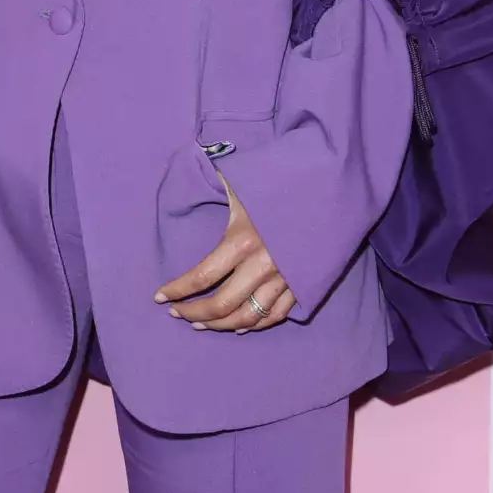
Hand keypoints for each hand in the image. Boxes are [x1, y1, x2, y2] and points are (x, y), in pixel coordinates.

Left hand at [154, 173, 294, 331]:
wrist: (332, 187)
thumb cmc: (283, 180)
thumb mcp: (245, 181)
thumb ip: (216, 180)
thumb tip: (193, 166)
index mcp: (243, 240)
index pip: (201, 277)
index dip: (177, 290)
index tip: (160, 297)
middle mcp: (263, 265)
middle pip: (221, 305)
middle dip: (194, 314)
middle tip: (177, 314)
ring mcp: (285, 278)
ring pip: (248, 317)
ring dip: (221, 325)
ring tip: (200, 324)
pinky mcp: (303, 284)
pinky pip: (276, 315)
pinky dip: (255, 325)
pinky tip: (239, 326)